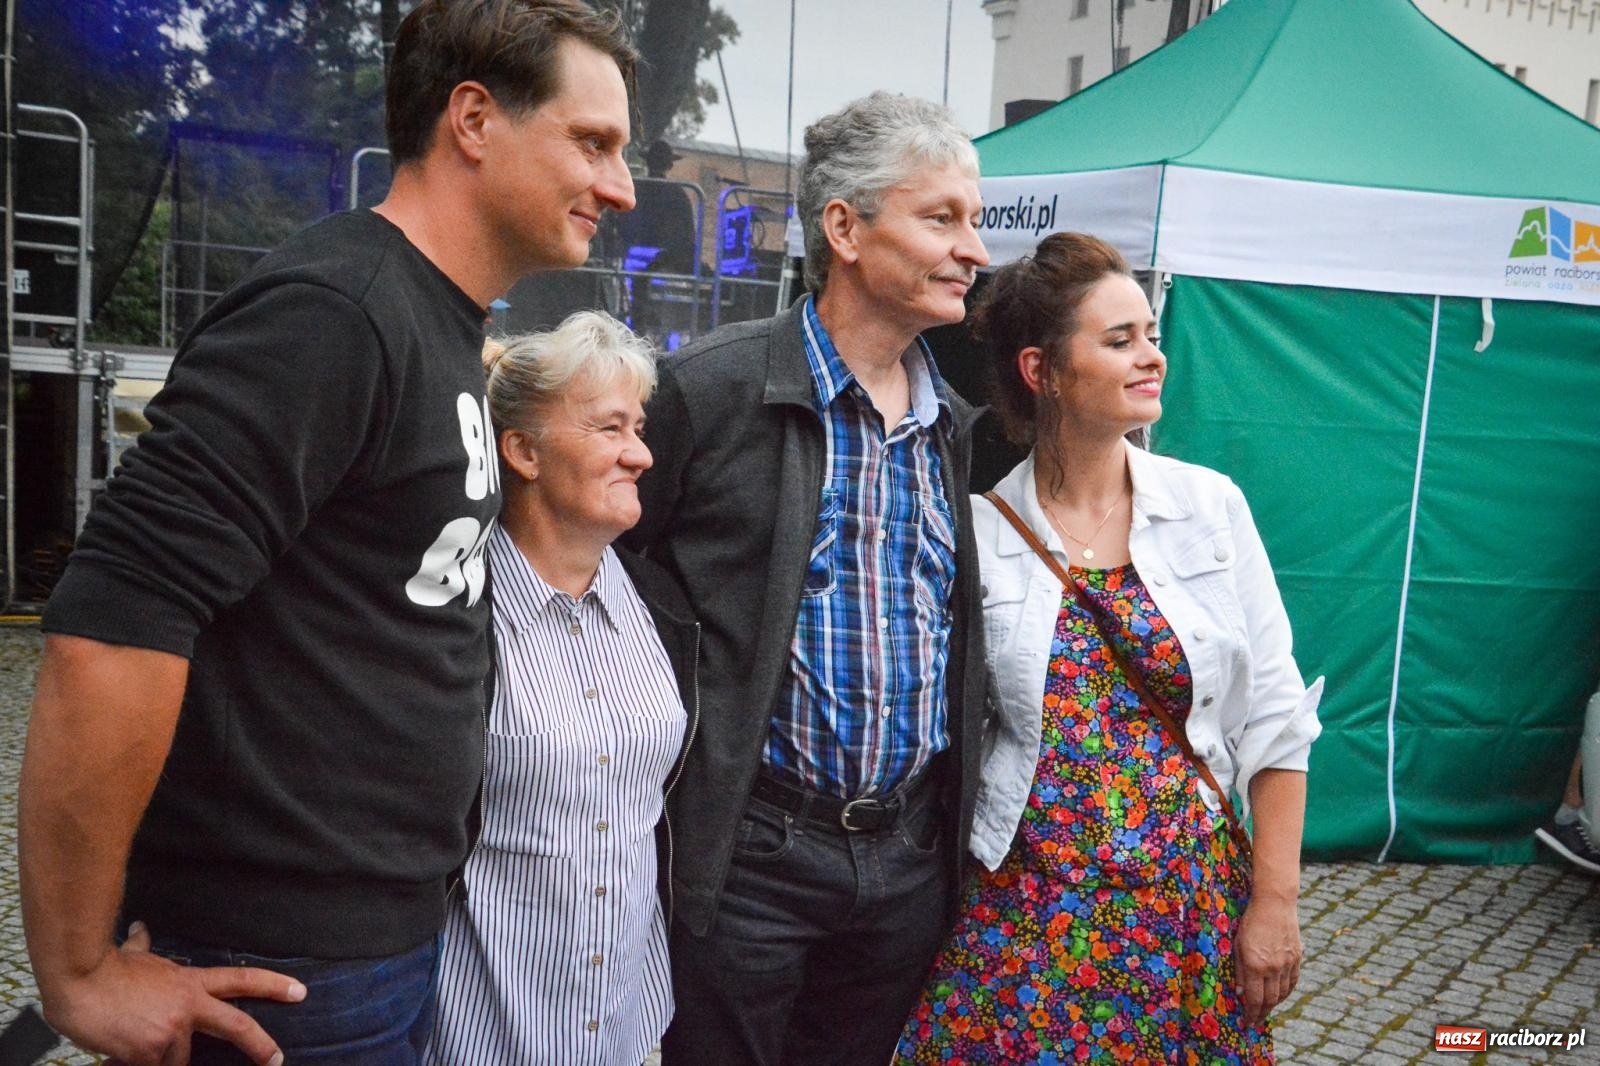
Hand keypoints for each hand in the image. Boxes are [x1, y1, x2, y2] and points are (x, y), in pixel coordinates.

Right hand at [40, 922, 305, 1065]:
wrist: (79, 981)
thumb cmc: (105, 969)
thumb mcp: (137, 958)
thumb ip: (145, 947)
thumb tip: (143, 929)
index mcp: (190, 983)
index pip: (241, 981)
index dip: (272, 986)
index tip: (299, 992)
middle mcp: (189, 1008)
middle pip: (236, 1027)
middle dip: (261, 1045)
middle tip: (277, 1060)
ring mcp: (171, 1031)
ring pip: (175, 1060)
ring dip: (155, 1058)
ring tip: (129, 1039)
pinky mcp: (150, 1052)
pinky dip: (132, 1064)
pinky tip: (115, 1051)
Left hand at [1232, 895, 1300, 1027]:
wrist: (1274, 903)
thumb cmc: (1250, 922)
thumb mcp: (1237, 944)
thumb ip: (1238, 970)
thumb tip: (1239, 992)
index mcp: (1255, 965)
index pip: (1254, 998)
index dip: (1250, 1013)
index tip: (1246, 1022)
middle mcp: (1273, 967)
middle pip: (1269, 1000)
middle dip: (1261, 1014)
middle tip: (1255, 1021)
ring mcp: (1287, 963)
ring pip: (1282, 993)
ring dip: (1274, 1005)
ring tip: (1265, 1011)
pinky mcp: (1296, 958)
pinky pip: (1292, 982)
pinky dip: (1286, 992)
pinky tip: (1279, 996)